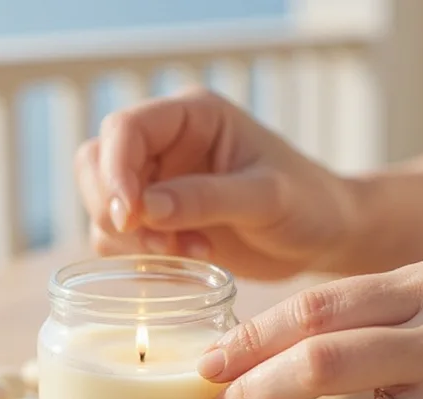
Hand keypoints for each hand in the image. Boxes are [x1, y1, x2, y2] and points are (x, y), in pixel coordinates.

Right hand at [74, 87, 360, 279]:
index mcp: (192, 117)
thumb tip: (141, 210)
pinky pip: (120, 238)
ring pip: (103, 204)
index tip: (129, 216)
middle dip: (114, 208)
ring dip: (131, 238)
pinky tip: (192, 258)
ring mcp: (159, 184)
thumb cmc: (309, 203)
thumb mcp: (266, 197)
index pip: (125, 129)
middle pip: (97, 164)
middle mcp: (166, 146)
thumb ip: (205, 199)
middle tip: (160, 244)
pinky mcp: (159, 222)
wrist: (325, 235)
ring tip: (189, 251)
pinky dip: (140, 256)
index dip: (115, 171)